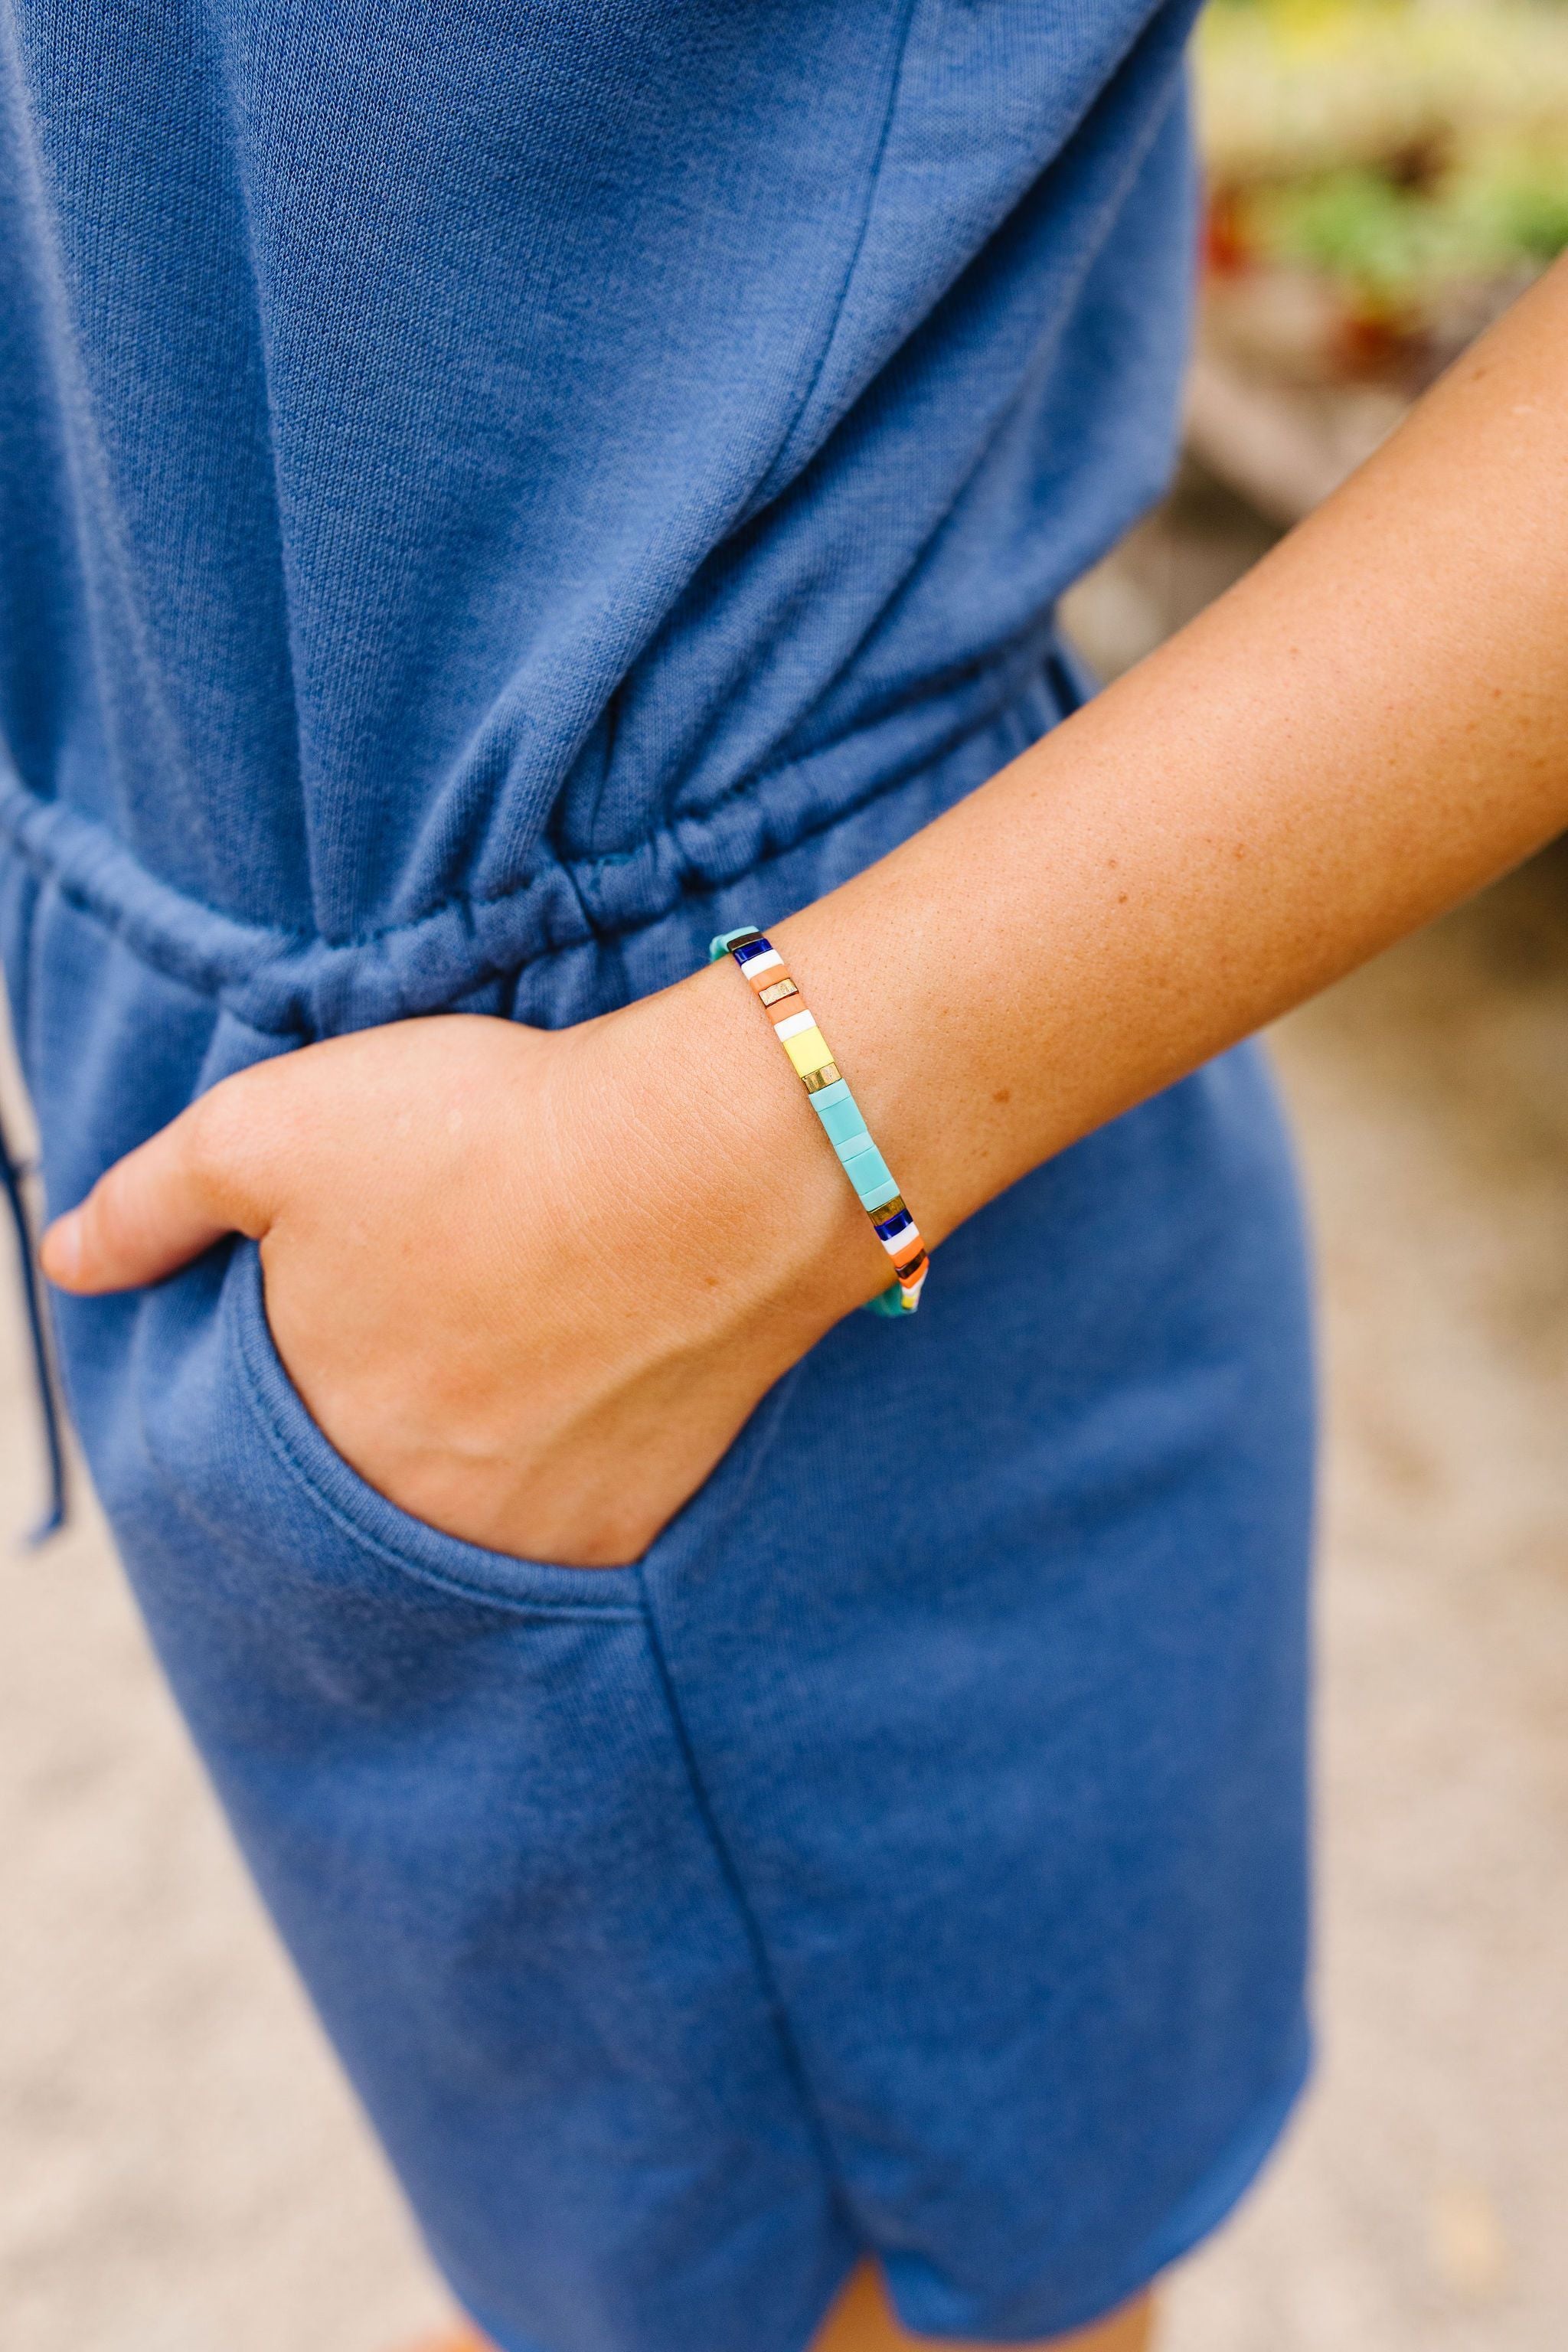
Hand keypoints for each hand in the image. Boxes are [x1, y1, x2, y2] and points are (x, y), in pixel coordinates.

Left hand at [40, 976, 880, 1565]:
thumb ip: (148, 1202)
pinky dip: (564, 1453)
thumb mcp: (269, 1130)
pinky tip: (582, 1368)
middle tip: (436, 1300)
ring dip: (472, 1440)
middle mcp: (415, 1522)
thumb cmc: (483, 1138)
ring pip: (467, 1503)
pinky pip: (567, 1509)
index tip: (337, 1296)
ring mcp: (533, 1538)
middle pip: (366, 1476)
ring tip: (510, 1329)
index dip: (290, 1358)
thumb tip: (65, 1259)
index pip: (258, 1440)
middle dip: (382, 1399)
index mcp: (312, 1445)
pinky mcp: (633, 1524)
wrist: (712, 1166)